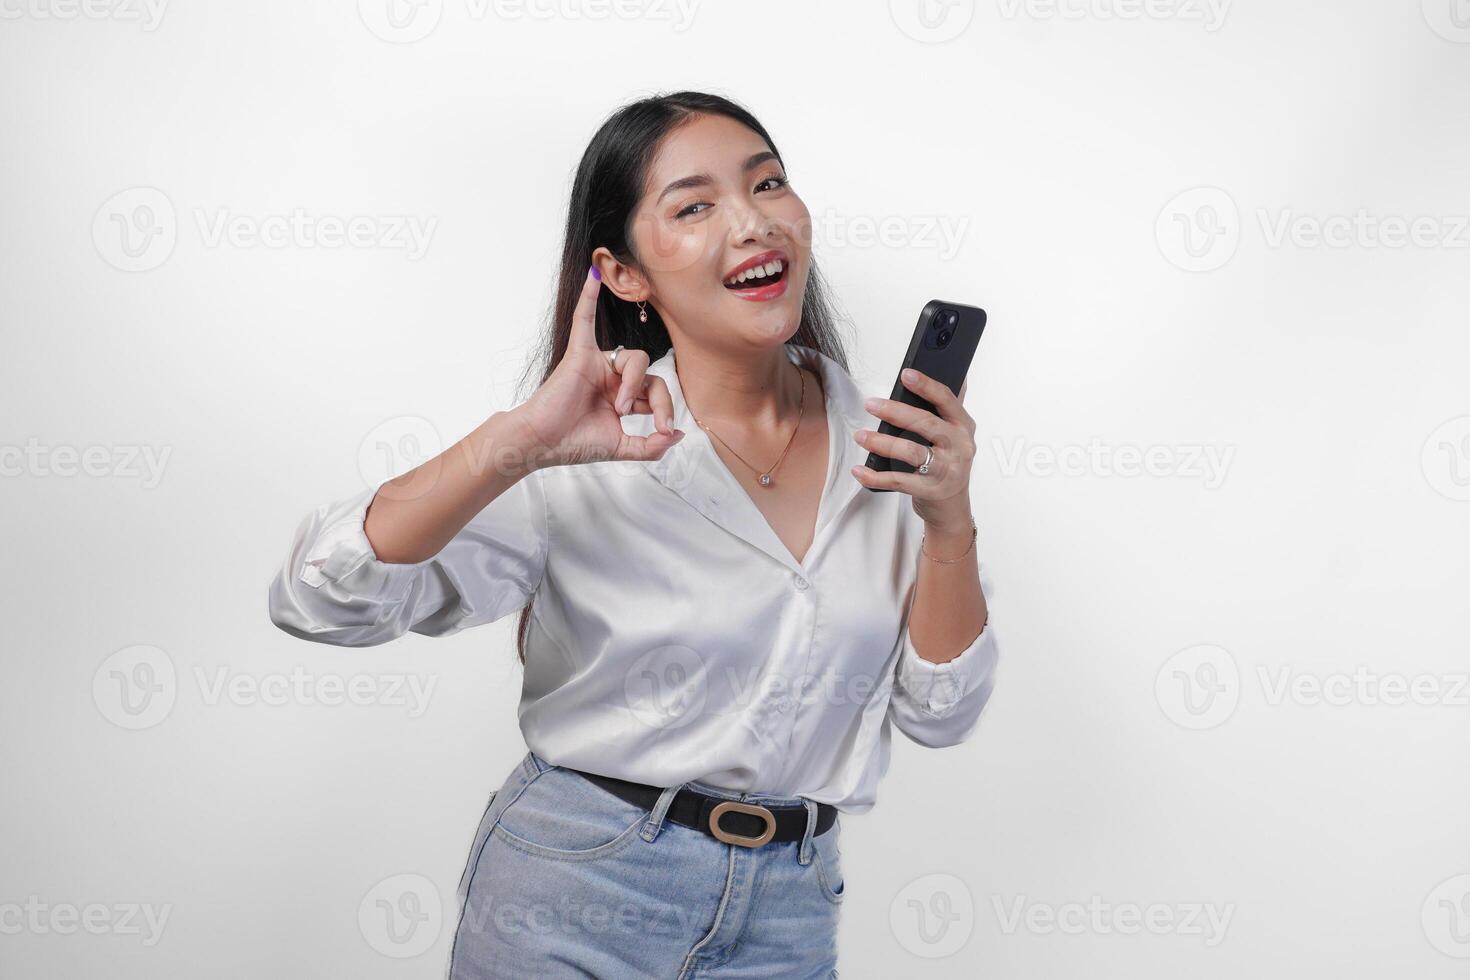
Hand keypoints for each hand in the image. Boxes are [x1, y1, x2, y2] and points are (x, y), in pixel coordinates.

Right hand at [512, 267, 684, 467]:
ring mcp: (596, 363)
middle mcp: (611, 376)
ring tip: (617, 407)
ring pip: (635, 358)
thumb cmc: (574, 444)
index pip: (655, 391)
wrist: (543, 444)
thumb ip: (652, 446)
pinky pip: (584, 320)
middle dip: (656, 400)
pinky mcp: (579, 354)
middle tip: (645, 421)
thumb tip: (678, 434)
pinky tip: (595, 273)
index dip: (665, 411)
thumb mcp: (622, 449)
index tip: (662, 431)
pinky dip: (588, 296)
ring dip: (632, 384)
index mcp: (622, 395)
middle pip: (650, 373)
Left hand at [850, 369, 974, 531]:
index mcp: (964, 426)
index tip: (905, 374)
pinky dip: (875, 476)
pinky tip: (860, 470)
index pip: (946, 399)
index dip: (926, 385)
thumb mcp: (954, 435)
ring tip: (861, 436)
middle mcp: (960, 446)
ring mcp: (946, 470)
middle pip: (925, 424)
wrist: (952, 508)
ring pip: (911, 452)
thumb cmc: (948, 465)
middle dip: (895, 412)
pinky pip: (898, 481)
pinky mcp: (930, 491)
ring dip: (882, 443)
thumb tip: (955, 373)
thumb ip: (948, 408)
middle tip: (871, 405)